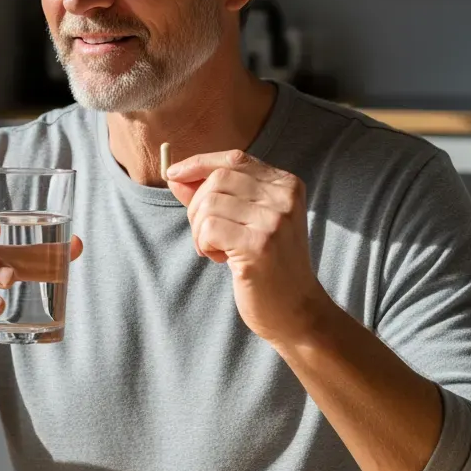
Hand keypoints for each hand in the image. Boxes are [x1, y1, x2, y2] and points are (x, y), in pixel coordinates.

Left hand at [167, 150, 331, 343]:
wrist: (296, 311)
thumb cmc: (268, 265)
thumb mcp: (246, 222)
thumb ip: (214, 196)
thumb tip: (175, 176)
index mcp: (286, 185)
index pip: (234, 159)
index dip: (199, 163)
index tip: (173, 174)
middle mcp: (284, 197)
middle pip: (216, 180)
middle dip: (196, 206)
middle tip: (204, 235)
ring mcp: (274, 221)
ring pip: (209, 204)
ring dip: (200, 230)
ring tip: (216, 250)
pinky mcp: (259, 245)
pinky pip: (208, 228)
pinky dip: (203, 244)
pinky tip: (219, 259)